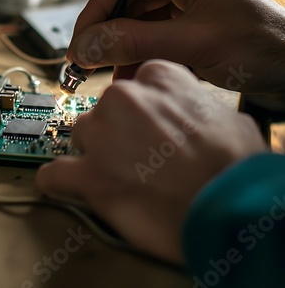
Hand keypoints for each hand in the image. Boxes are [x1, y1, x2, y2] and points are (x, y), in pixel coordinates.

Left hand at [37, 61, 265, 262]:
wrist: (230, 210)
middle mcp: (122, 97)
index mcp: (156, 76)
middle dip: (115, 132)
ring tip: (119, 178)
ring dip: (93, 154)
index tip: (144, 125)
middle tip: (136, 156)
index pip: (133, 84)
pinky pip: (53, 174)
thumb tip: (190, 114)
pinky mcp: (88, 175)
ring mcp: (101, 134)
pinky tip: (67, 187)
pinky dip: (58, 183)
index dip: (140, 109)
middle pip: (103, 110)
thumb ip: (193, 104)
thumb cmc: (234, 167)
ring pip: (81, 136)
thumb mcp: (225, 117)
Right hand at [67, 0, 284, 94]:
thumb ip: (134, 43)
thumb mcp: (192, 44)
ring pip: (133, 19)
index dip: (98, 4)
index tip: (81, 37)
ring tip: (105, 73)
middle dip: (104, 29)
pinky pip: (147, 35)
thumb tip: (84, 47)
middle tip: (84, 59)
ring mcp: (183, 2)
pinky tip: (126, 74)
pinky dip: (133, 55)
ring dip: (117, 46)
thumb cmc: (262, 49)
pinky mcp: (184, 24)